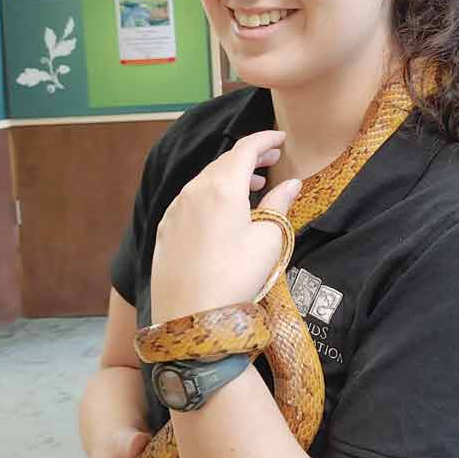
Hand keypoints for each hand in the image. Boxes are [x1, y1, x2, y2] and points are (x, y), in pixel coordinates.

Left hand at [150, 129, 302, 323]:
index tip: (280, 139)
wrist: (191, 318)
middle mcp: (194, 191)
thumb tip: (292, 183)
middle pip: (224, 163)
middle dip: (248, 158)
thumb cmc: (235, 278)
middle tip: (272, 159)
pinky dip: (211, 194)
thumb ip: (280, 205)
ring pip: (205, 180)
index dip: (265, 140)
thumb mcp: (268, 241)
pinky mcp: (166, 229)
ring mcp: (176, 210)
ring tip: (253, 184)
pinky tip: (223, 211)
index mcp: (222, 187)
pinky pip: (191, 199)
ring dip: (230, 177)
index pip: (245, 149)